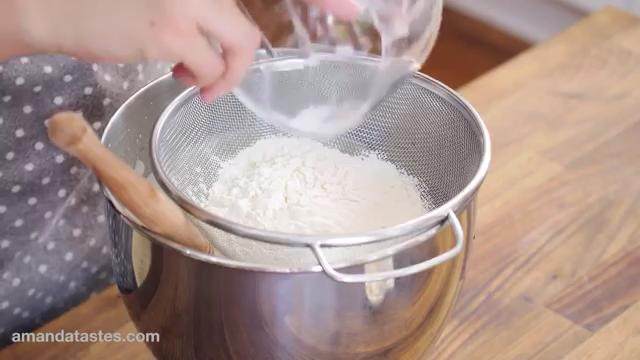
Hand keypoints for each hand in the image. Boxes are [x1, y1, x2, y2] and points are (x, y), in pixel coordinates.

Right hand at [13, 0, 359, 100]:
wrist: (53, 5)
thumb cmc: (109, 2)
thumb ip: (204, 9)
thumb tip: (239, 40)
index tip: (351, 7)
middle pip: (256, 23)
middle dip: (282, 34)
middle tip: (286, 45)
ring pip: (241, 45)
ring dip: (225, 71)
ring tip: (197, 78)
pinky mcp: (172, 27)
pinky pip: (211, 65)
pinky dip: (204, 79)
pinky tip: (178, 76)